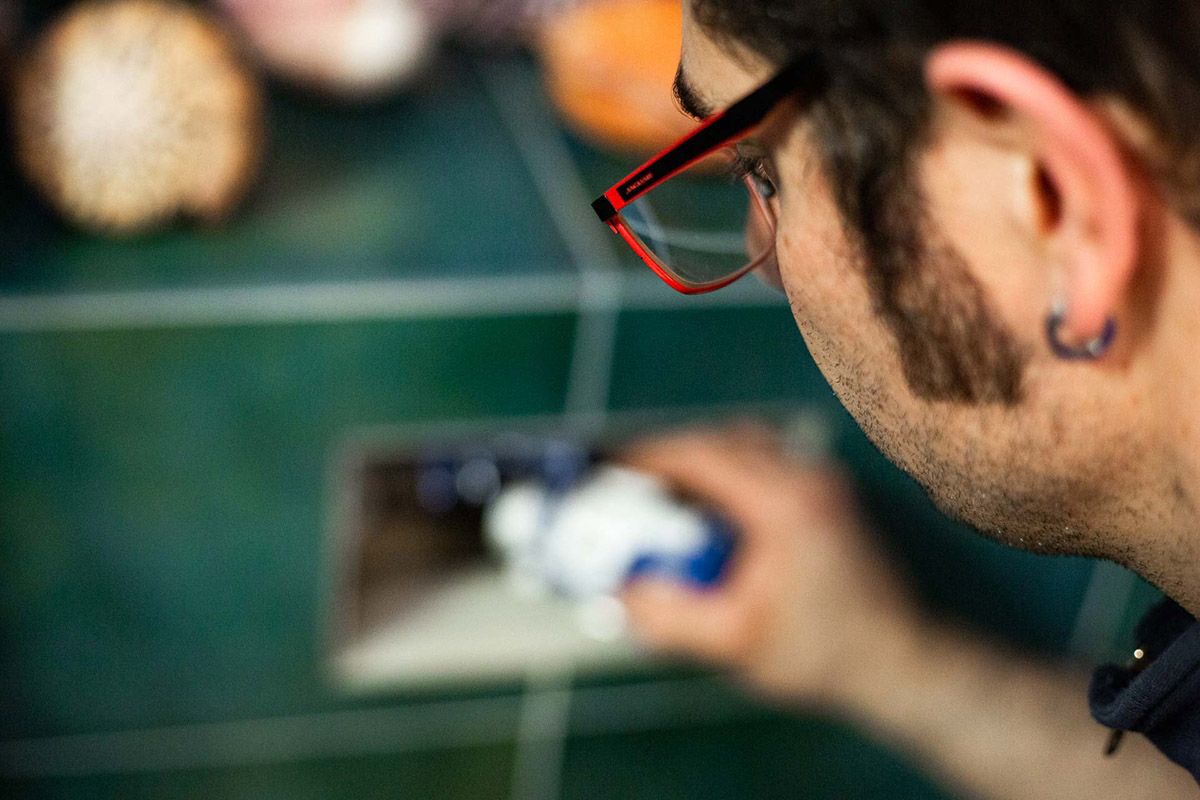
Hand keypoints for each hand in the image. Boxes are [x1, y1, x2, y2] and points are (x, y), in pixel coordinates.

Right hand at [620, 423, 918, 707]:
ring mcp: (825, 483)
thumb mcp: (734, 643)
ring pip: (747, 448)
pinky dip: (731, 480)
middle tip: (629, 489)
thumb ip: (669, 617)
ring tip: (668, 508)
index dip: (647, 457)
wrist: (903, 662)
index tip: (609, 468)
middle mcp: (809, 478)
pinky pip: (767, 466)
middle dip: (670, 461)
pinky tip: (715, 523)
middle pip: (721, 441)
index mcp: (784, 503)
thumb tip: (621, 592)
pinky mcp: (830, 496)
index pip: (701, 454)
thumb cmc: (824, 655)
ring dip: (703, 468)